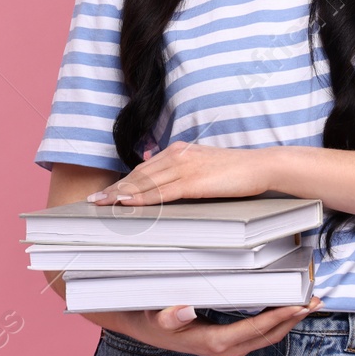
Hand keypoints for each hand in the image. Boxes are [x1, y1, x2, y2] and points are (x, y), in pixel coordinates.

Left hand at [85, 141, 270, 205]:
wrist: (261, 167)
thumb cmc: (235, 171)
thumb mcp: (203, 165)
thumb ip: (181, 170)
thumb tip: (157, 171)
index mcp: (178, 151)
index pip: (143, 170)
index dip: (123, 182)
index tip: (106, 193)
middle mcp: (177, 155)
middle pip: (139, 175)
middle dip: (115, 189)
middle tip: (94, 201)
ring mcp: (184, 167)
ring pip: (145, 183)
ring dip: (121, 194)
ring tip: (102, 204)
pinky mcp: (193, 180)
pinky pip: (162, 191)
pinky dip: (141, 198)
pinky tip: (127, 203)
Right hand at [115, 298, 323, 355]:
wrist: (145, 329)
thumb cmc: (152, 318)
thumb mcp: (156, 317)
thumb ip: (170, 316)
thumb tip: (186, 309)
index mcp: (214, 342)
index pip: (256, 330)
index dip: (280, 318)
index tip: (299, 306)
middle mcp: (228, 349)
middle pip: (269, 335)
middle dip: (293, 319)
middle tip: (315, 300)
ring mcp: (231, 348)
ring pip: (268, 336)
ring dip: (289, 320)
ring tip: (308, 302)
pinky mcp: (231, 342)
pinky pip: (261, 333)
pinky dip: (277, 320)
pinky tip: (287, 306)